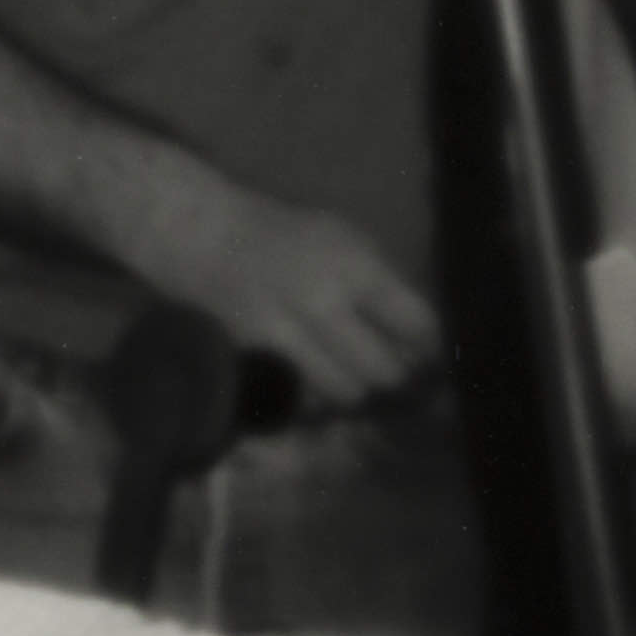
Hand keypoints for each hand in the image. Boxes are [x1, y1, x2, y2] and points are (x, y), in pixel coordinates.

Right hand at [153, 196, 446, 410]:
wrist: (204, 237)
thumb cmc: (288, 237)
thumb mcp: (345, 240)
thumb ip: (386, 287)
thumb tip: (428, 346)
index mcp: (351, 265)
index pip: (416, 325)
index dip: (431, 347)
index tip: (428, 352)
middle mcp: (317, 301)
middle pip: (385, 371)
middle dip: (395, 376)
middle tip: (393, 370)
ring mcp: (280, 335)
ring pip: (345, 394)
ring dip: (356, 388)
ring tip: (353, 372)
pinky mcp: (252, 359)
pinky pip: (305, 399)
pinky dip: (317, 396)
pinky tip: (316, 376)